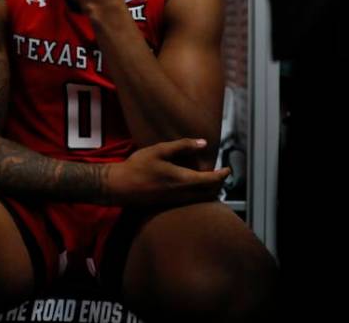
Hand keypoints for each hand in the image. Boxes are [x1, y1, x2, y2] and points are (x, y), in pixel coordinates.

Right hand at [106, 138, 230, 206]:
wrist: (119, 187)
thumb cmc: (137, 167)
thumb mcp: (159, 150)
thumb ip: (183, 146)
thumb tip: (202, 143)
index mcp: (183, 180)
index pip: (212, 180)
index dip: (223, 174)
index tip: (228, 169)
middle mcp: (183, 194)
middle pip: (210, 193)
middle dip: (219, 184)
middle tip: (222, 174)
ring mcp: (176, 202)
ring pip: (202, 199)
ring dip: (210, 190)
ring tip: (211, 180)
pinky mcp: (169, 204)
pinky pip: (192, 202)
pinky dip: (199, 195)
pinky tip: (193, 186)